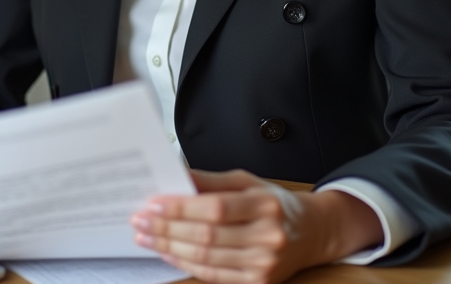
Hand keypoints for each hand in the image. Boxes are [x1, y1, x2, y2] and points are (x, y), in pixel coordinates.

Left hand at [129, 169, 381, 283]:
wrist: (311, 233)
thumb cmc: (273, 203)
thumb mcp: (247, 181)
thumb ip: (209, 180)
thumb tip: (173, 176)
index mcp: (265, 204)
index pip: (215, 207)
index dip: (180, 207)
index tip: (152, 204)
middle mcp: (268, 235)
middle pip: (206, 235)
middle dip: (167, 228)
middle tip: (140, 221)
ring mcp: (264, 263)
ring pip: (206, 258)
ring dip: (169, 248)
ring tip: (146, 237)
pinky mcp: (258, 282)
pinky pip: (213, 274)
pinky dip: (185, 264)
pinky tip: (167, 253)